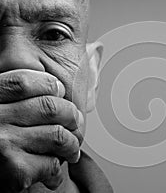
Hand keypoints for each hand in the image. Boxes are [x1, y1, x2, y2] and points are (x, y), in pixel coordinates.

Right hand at [0, 69, 83, 191]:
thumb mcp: (0, 107)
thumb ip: (16, 92)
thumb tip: (48, 78)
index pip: (26, 81)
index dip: (50, 84)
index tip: (60, 91)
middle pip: (50, 107)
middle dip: (71, 116)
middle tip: (75, 122)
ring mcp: (3, 141)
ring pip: (58, 135)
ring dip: (72, 144)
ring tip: (71, 149)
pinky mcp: (13, 168)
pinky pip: (52, 162)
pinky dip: (58, 169)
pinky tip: (54, 171)